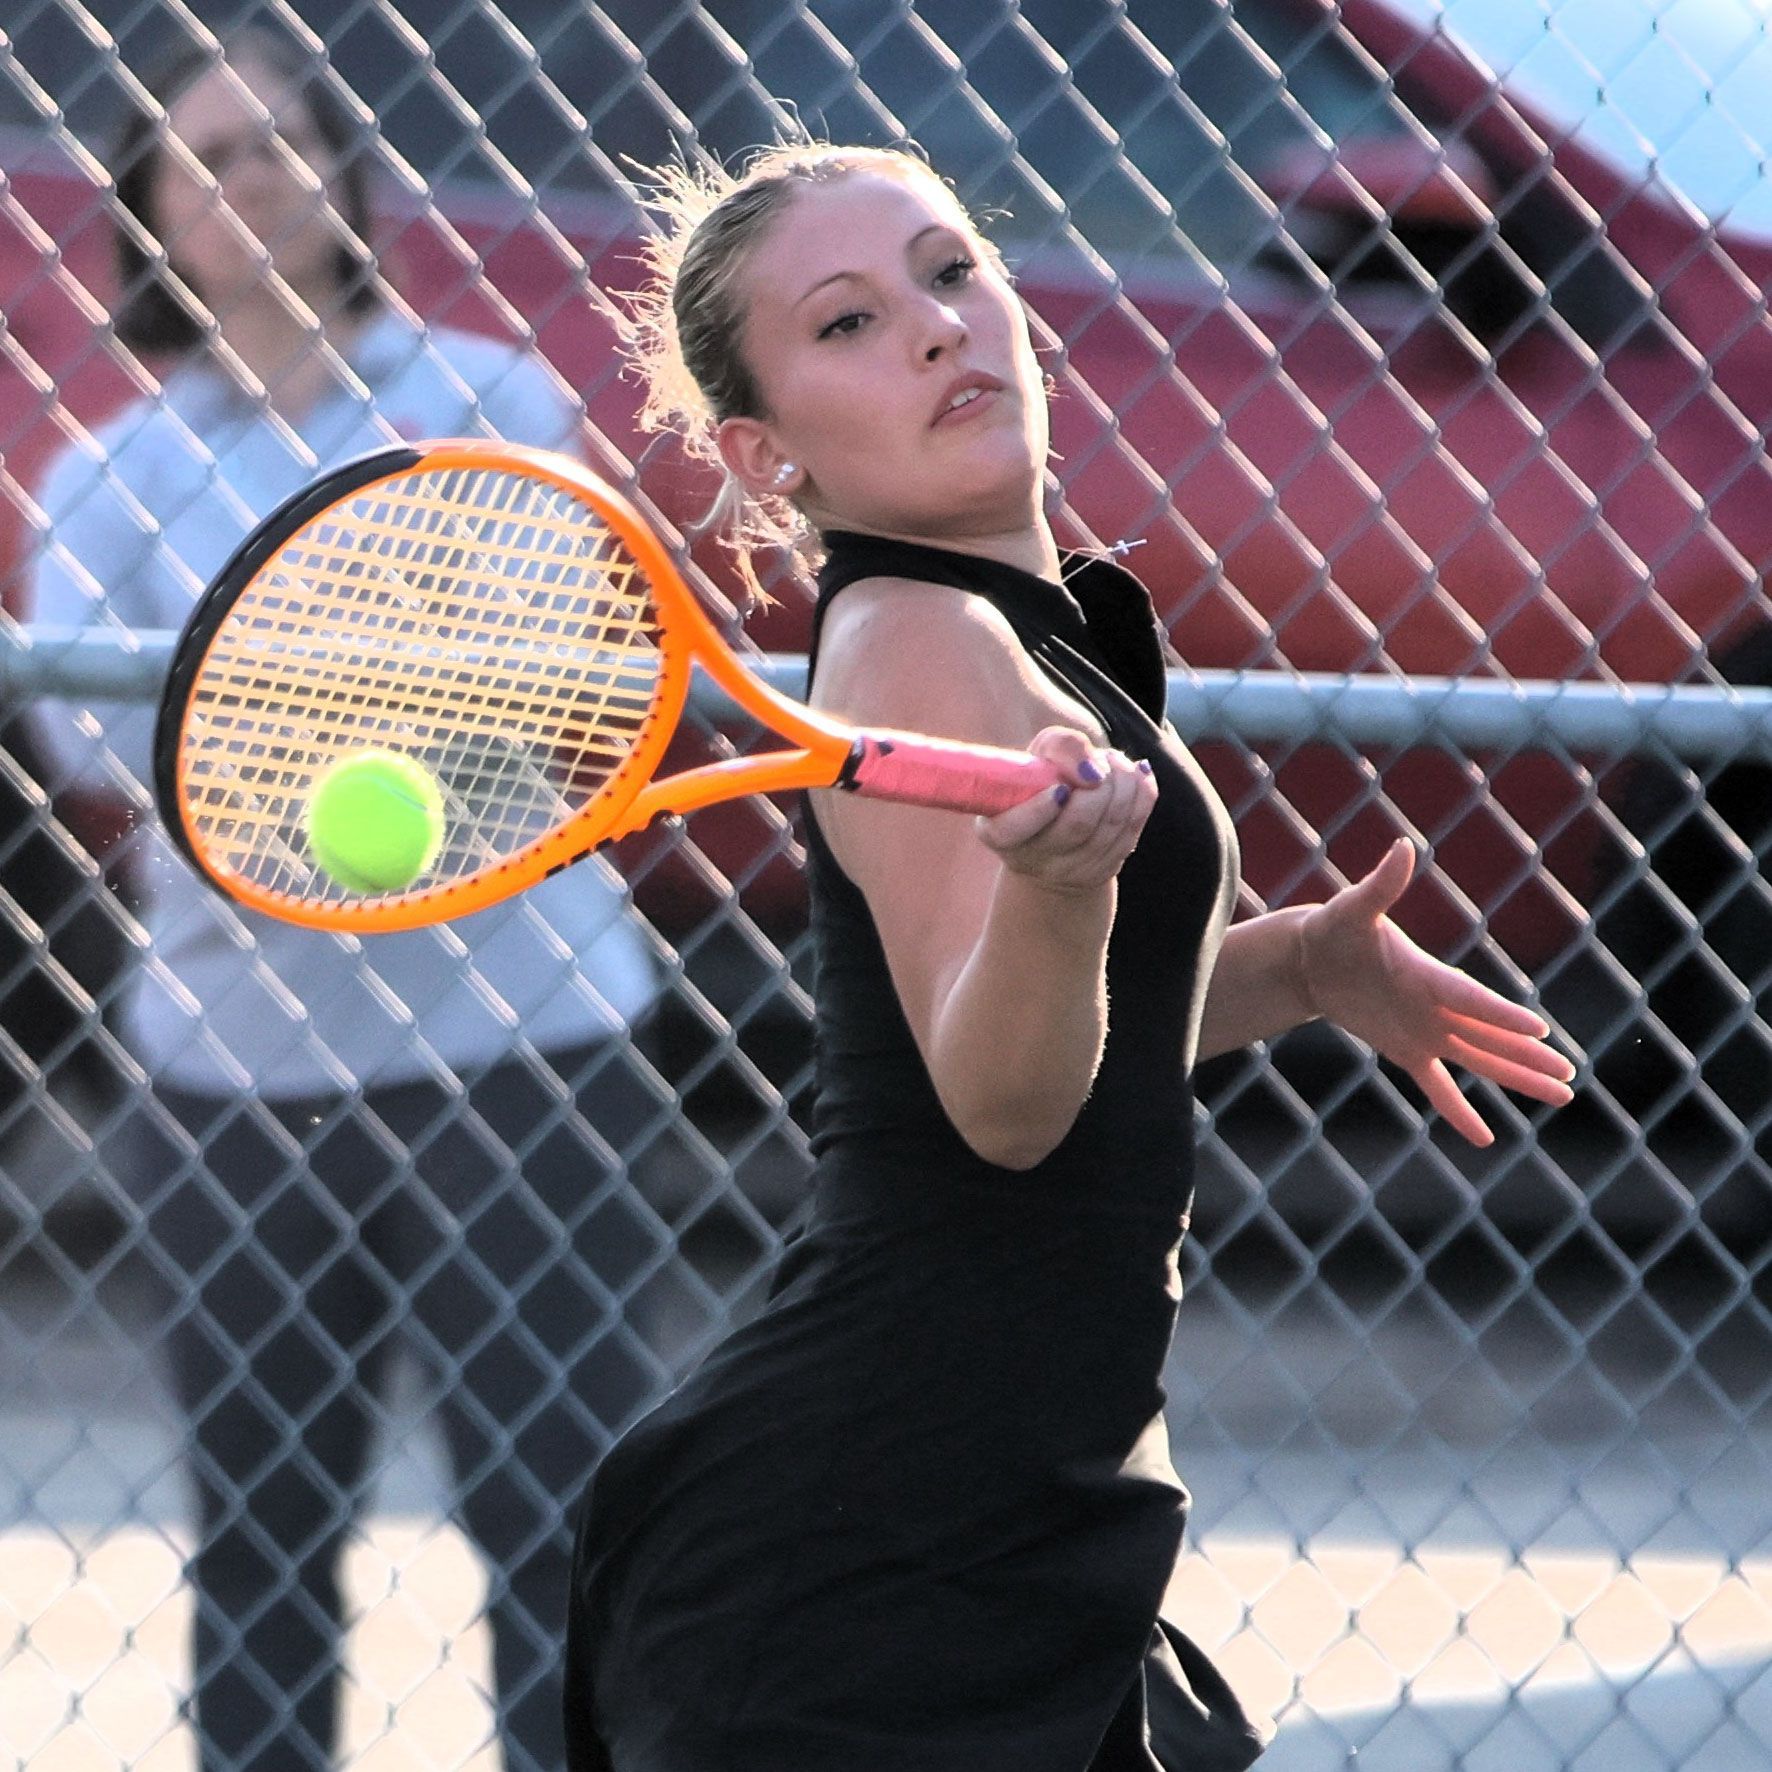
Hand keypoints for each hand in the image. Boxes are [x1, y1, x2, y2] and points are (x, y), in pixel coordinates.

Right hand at [974, 727, 1156, 893]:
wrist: (1056, 830)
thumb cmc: (1041, 784)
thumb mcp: (1036, 757)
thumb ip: (1059, 748)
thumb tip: (1096, 768)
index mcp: (1002, 834)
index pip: (1014, 830)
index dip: (1040, 809)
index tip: (1059, 788)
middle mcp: (1035, 860)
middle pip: (1078, 824)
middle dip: (1099, 784)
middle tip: (1099, 761)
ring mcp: (1073, 871)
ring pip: (1112, 824)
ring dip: (1122, 782)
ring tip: (1114, 762)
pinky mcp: (1105, 868)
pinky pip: (1134, 825)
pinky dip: (1141, 791)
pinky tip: (1135, 773)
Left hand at [1298, 838, 1576, 1146]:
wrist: (1313, 957)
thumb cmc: (1333, 928)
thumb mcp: (1352, 910)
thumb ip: (1381, 885)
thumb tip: (1403, 847)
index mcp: (1428, 976)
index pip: (1470, 999)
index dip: (1500, 1014)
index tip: (1537, 1028)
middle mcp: (1436, 1006)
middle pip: (1490, 1036)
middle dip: (1527, 1056)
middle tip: (1571, 1073)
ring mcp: (1426, 1030)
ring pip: (1479, 1060)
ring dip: (1516, 1077)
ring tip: (1562, 1094)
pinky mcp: (1406, 1049)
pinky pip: (1437, 1085)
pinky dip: (1457, 1110)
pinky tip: (1484, 1137)